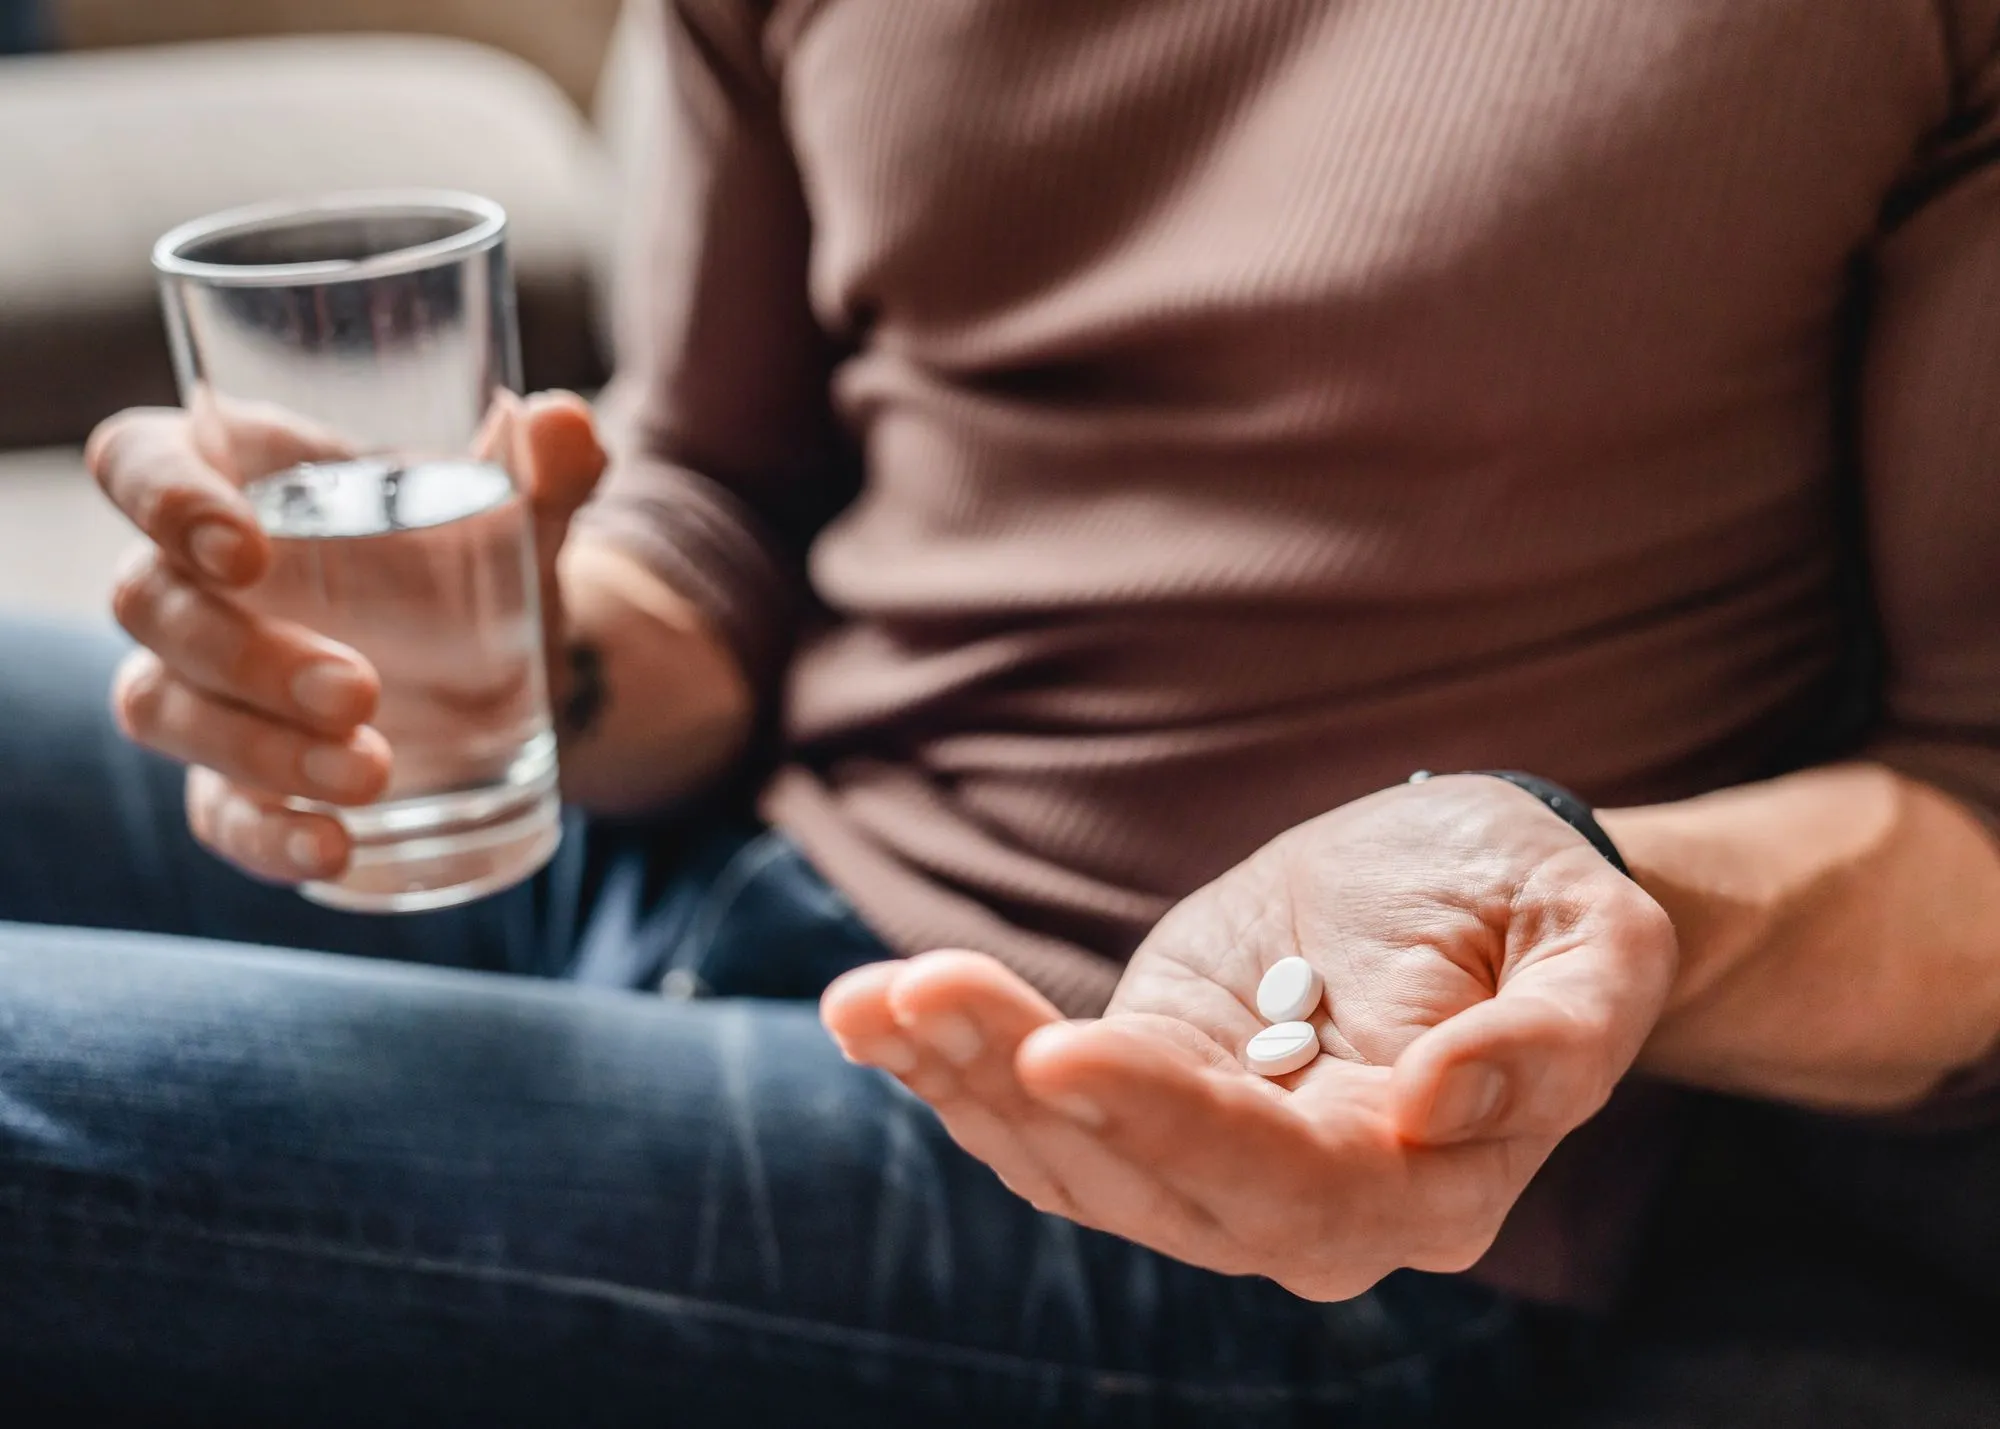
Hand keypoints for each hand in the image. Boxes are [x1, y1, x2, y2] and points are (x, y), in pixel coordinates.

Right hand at [87, 391, 604, 884]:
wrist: (516, 666)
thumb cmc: (478, 557)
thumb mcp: (520, 513)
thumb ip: (547, 468)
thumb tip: (565, 424)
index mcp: (240, 480)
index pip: (137, 460)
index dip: (161, 498)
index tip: (244, 550)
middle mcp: (192, 579)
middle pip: (149, 605)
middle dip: (245, 655)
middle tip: (361, 690)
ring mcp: (201, 684)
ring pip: (162, 710)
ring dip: (258, 749)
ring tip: (375, 773)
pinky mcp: (235, 777)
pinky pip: (214, 812)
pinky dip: (265, 837)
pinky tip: (336, 849)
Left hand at [822, 775, 1675, 1299]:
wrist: (1471, 891)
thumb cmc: (1542, 908)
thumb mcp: (1599, 944)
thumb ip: (1556, 1036)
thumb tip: (1435, 1103)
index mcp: (1422, 1188)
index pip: (1283, 1185)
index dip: (1172, 1123)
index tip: (1065, 1048)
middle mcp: (1304, 1209)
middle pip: (1145, 1183)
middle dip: (1023, 1093)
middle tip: (917, 991)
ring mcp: (1210, 1161)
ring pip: (1067, 1160)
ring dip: (959, 1080)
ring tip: (870, 999)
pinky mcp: (1147, 1097)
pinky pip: (1041, 1112)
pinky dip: (953, 1067)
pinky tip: (873, 1010)